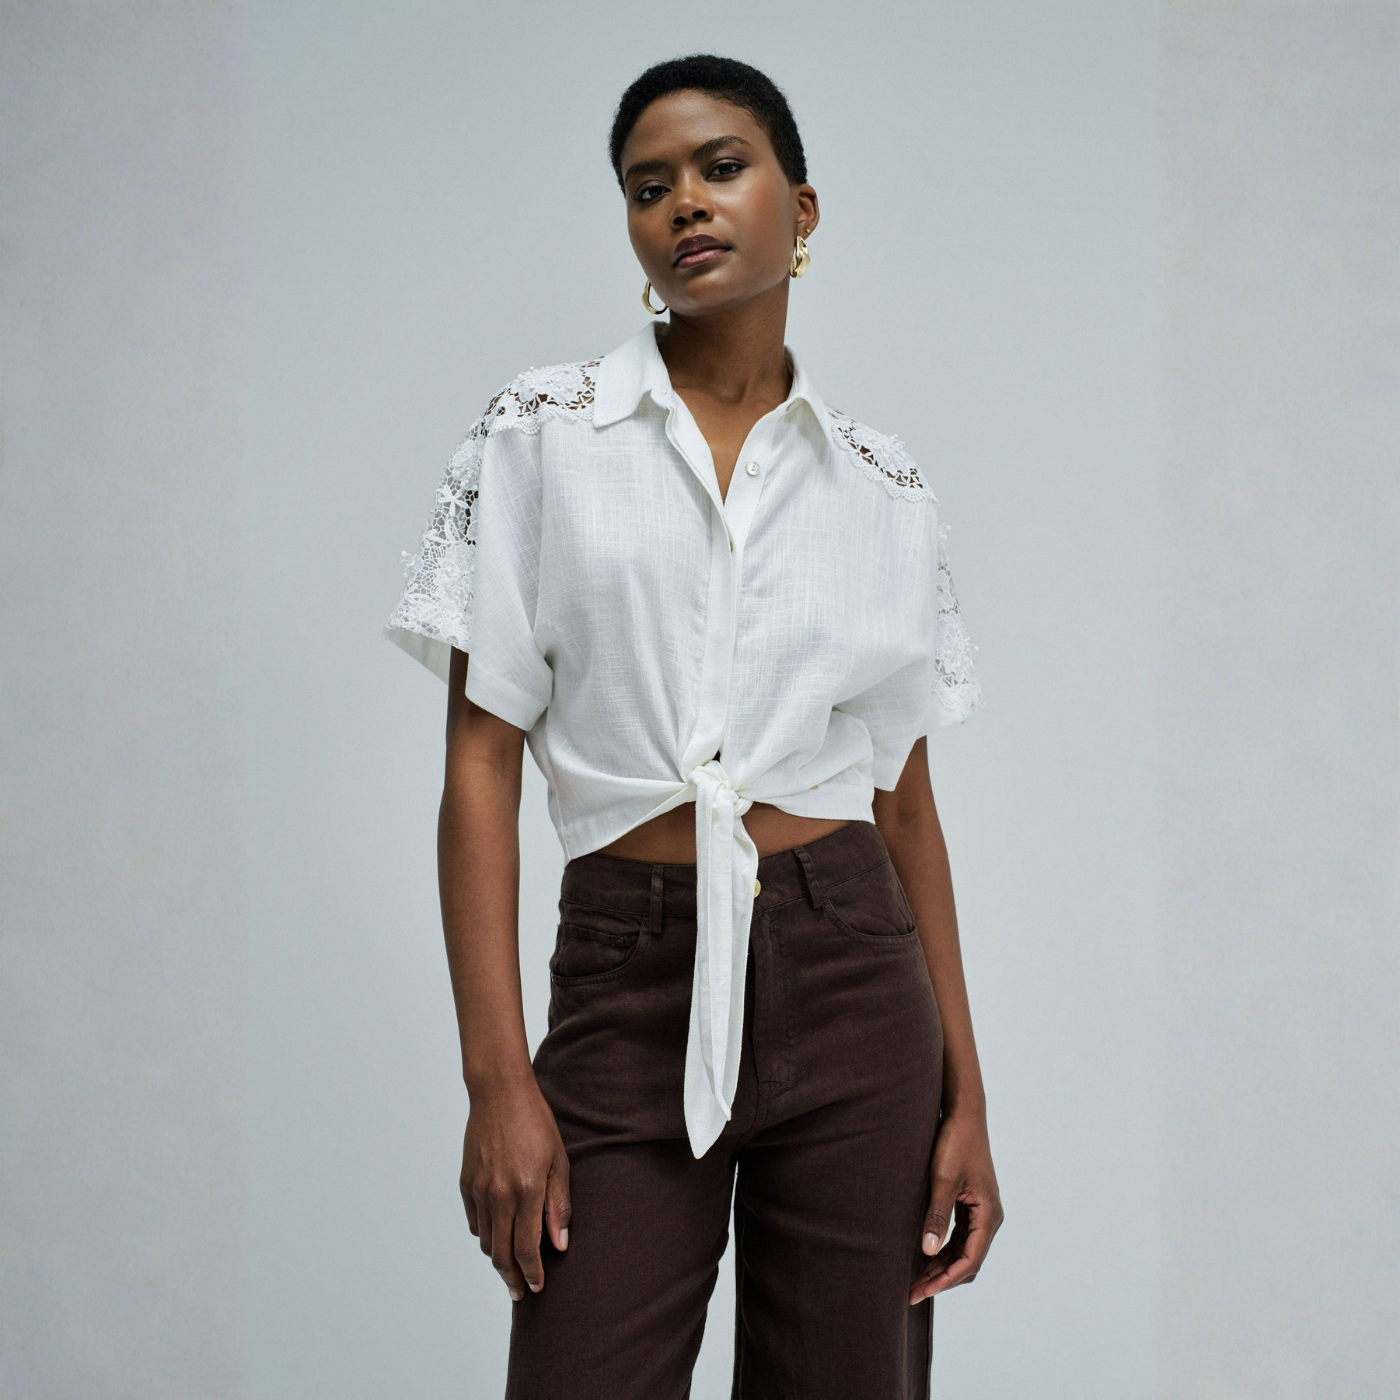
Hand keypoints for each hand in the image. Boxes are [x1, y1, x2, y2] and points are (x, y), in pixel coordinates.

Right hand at [461, 1074, 570, 1300]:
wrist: (499, 1094)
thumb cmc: (535, 1123)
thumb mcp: (558, 1161)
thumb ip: (559, 1205)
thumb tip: (560, 1245)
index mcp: (526, 1190)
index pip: (527, 1248)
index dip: (533, 1273)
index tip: (538, 1287)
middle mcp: (499, 1195)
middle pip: (502, 1254)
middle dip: (513, 1279)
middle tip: (522, 1292)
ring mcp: (479, 1190)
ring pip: (486, 1241)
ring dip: (499, 1259)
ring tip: (512, 1267)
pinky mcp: (466, 1184)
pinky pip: (475, 1222)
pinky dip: (485, 1235)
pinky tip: (498, 1235)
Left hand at [910, 1106, 1002, 1303]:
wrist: (963, 1114)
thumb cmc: (955, 1142)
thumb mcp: (942, 1179)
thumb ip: (937, 1215)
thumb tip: (927, 1251)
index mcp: (988, 1215)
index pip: (969, 1261)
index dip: (945, 1279)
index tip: (922, 1291)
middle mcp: (989, 1217)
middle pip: (967, 1260)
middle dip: (941, 1278)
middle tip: (912, 1292)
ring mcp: (981, 1211)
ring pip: (963, 1251)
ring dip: (942, 1266)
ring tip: (915, 1279)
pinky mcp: (971, 1203)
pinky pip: (960, 1237)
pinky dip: (944, 1250)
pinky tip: (924, 1255)